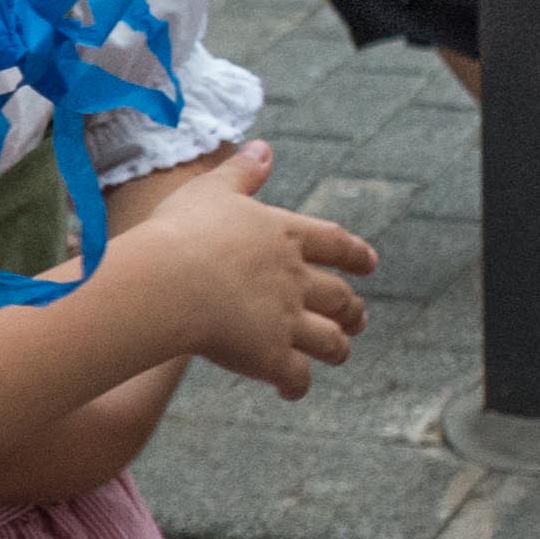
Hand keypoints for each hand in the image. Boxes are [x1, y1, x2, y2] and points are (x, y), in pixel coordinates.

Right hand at [106, 146, 376, 396]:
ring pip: (331, 340)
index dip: (355, 253)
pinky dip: (297, 385)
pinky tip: (290, 391)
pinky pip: (296, 377)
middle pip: (340, 296)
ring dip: (338, 348)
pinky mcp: (270, 357)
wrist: (169, 284)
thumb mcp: (211, 191)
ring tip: (338, 353)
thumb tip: (264, 147)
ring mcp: (287, 320)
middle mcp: (295, 279)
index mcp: (283, 236)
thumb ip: (242, 171)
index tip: (370, 262)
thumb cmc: (180, 233)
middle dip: (352, 309)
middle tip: (358, 317)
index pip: (334, 243)